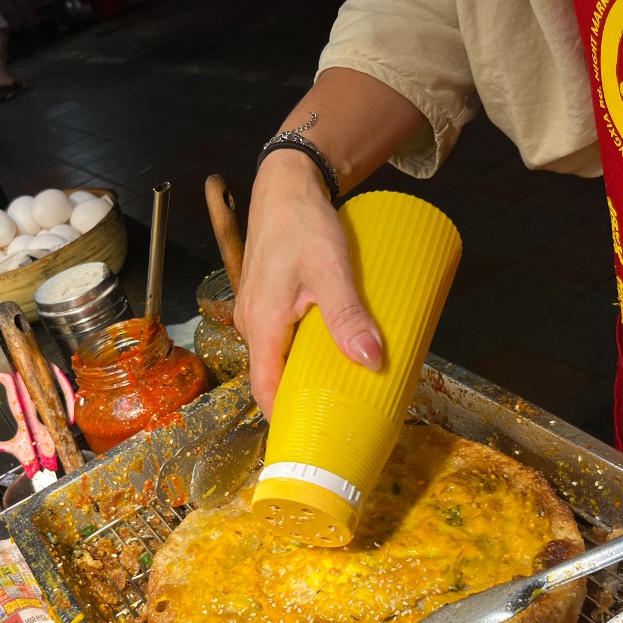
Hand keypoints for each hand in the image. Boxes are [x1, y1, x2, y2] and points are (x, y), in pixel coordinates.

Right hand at [235, 150, 381, 415]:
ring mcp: (257, 312)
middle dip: (302, 399)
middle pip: (272, 378)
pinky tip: (330, 351)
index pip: (266, 391)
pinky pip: (282, 338)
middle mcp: (251, 324)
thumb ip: (348, 316)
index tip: (313, 439)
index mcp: (260, 325)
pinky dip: (303, 352)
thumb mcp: (331, 269)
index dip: (287, 419)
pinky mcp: (268, 300)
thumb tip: (371, 361)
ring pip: (278, 357)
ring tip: (341, 387)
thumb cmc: (302, 222)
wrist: (286, 183)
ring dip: (304, 374)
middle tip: (339, 415)